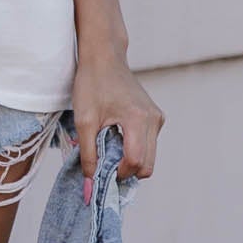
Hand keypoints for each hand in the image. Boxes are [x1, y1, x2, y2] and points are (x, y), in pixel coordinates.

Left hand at [71, 43, 163, 196]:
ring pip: (149, 157)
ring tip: (108, 145)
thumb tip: (90, 185)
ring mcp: (157, 118)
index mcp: (138, 119)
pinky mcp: (155, 117)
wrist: (104, 57)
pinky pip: (148, 145)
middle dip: (126, 170)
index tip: (100, 169)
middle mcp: (154, 120)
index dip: (118, 173)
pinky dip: (133, 149)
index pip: (136, 162)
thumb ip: (88, 155)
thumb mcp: (84, 121)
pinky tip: (116, 136)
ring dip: (129, 160)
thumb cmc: (91, 84)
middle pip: (147, 165)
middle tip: (103, 162)